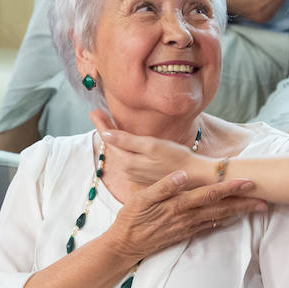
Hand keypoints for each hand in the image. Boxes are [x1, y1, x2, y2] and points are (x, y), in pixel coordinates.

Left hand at [91, 110, 214, 188]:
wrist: (194, 175)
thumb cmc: (176, 157)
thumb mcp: (151, 146)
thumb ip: (127, 141)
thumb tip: (106, 135)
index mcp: (128, 161)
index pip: (109, 140)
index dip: (101, 124)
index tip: (93, 111)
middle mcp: (129, 170)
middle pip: (113, 146)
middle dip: (105, 129)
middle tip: (96, 113)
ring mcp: (136, 174)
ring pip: (121, 153)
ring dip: (114, 138)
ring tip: (107, 123)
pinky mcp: (144, 176)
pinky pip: (129, 159)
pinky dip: (125, 148)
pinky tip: (124, 140)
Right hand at [103, 167, 265, 261]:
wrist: (124, 246)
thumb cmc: (131, 219)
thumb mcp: (141, 199)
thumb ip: (163, 186)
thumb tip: (183, 176)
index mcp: (179, 205)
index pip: (210, 194)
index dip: (230, 188)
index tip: (248, 183)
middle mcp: (187, 218)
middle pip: (220, 209)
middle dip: (243, 204)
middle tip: (265, 200)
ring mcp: (187, 228)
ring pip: (217, 219)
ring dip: (237, 213)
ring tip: (254, 209)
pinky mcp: (184, 235)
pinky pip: (208, 227)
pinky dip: (222, 222)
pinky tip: (230, 219)